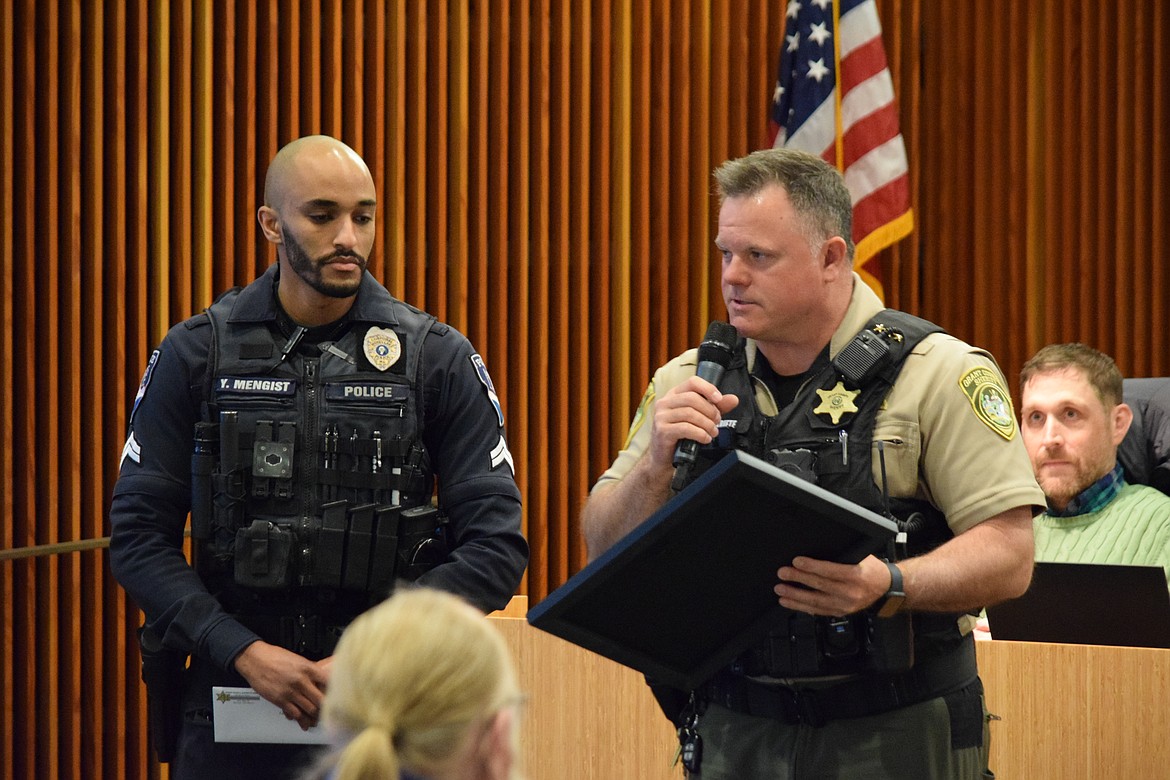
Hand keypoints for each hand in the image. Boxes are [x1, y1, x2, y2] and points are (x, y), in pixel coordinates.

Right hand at [233, 641, 330, 729]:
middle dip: (326, 707)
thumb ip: (310, 670)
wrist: (255, 659)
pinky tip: (303, 721)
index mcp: (308, 668)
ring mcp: (291, 692)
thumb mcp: (297, 659)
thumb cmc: (275, 657)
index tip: (338, 695)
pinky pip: (294, 714)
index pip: (329, 682)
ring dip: (314, 716)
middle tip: (330, 712)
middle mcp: (301, 681)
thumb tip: (320, 679)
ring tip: (318, 719)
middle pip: (320, 700)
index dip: (335, 690)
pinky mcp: (280, 701)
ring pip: (309, 709)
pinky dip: (300, 719)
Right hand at [646, 376, 738, 467]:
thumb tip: (733, 399)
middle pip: (692, 398)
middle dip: (710, 410)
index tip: (719, 399)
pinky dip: (700, 434)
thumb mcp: (699, 418)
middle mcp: (665, 402)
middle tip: (717, 421)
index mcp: (674, 395)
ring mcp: (661, 416)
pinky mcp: (662, 431)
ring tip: (713, 432)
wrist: (664, 457)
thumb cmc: (680, 435)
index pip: (692, 382)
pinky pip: (686, 428)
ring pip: (690, 413)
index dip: (708, 388)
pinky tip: (705, 438)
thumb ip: (715, 407)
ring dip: (707, 424)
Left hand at [774, 554, 891, 615]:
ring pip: (816, 602)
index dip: (811, 566)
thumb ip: (842, 556)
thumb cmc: (873, 569)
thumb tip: (816, 549)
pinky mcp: (840, 612)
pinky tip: (789, 602)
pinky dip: (802, 607)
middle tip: (783, 573)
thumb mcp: (861, 557)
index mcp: (856, 576)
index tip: (796, 561)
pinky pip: (818, 610)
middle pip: (819, 586)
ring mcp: (845, 605)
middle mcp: (850, 593)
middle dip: (798, 579)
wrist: (887, 588)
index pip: (830, 571)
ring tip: (780, 590)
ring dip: (795, 596)